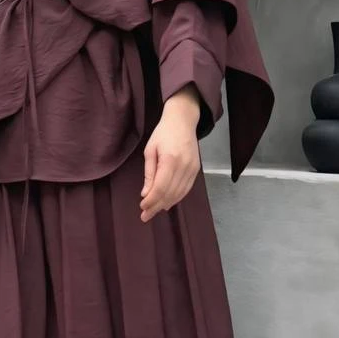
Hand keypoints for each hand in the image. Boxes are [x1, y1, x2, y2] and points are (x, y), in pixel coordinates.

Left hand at [140, 86, 200, 222]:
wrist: (183, 121)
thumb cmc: (163, 133)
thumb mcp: (150, 151)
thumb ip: (149, 173)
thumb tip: (146, 194)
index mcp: (170, 160)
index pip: (161, 188)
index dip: (151, 200)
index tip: (142, 207)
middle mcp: (184, 166)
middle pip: (170, 194)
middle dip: (156, 207)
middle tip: (145, 216)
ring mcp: (192, 169)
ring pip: (179, 194)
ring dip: (166, 204)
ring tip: (154, 211)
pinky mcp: (196, 170)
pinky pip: (186, 189)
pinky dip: (176, 198)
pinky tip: (167, 203)